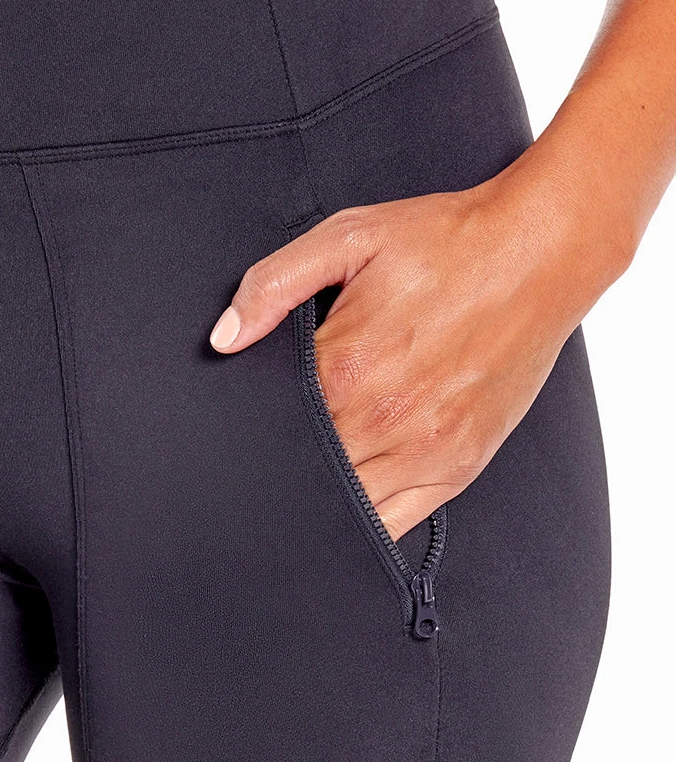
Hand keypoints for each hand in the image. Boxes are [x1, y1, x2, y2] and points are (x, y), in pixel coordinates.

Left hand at [208, 165, 609, 539]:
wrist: (536, 252)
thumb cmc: (443, 242)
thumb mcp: (348, 237)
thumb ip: (275, 283)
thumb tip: (225, 337)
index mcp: (345, 364)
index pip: (270, 424)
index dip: (250, 427)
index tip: (238, 427)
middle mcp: (382, 416)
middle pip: (303, 469)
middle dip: (279, 464)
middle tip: (260, 459)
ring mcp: (424, 449)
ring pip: (344, 505)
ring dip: (318, 497)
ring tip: (304, 477)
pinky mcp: (457, 467)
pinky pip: (394, 524)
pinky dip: (363, 523)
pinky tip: (344, 506)